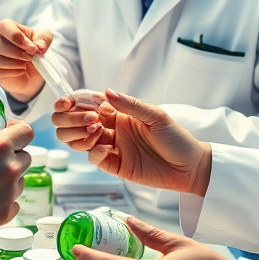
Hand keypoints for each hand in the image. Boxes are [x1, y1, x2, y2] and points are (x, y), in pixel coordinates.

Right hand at [0, 18, 53, 101]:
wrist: (35, 71)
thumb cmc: (36, 51)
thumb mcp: (45, 41)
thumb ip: (44, 39)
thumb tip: (39, 46)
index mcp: (10, 29)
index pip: (4, 26)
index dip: (16, 36)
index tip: (31, 48)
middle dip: (16, 52)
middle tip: (31, 58)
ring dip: (15, 63)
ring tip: (26, 65)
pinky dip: (12, 72)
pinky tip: (21, 71)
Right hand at [0, 98, 33, 238]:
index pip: (27, 131)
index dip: (19, 130)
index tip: (7, 132)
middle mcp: (9, 168)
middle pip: (26, 157)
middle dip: (13, 155)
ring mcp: (9, 193)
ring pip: (20, 181)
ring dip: (9, 178)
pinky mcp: (5, 214)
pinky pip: (14, 203)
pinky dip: (4, 200)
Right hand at [52, 89, 211, 194]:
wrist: (189, 168)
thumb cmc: (176, 138)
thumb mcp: (155, 116)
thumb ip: (130, 104)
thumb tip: (106, 92)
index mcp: (119, 113)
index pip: (88, 104)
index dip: (75, 102)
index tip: (69, 102)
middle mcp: (111, 129)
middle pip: (76, 122)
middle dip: (73, 119)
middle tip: (89, 120)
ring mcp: (112, 147)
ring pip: (79, 140)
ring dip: (80, 135)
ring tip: (95, 132)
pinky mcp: (114, 165)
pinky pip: (94, 158)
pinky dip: (94, 152)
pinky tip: (106, 148)